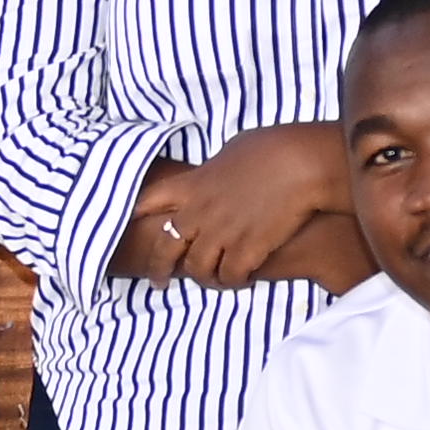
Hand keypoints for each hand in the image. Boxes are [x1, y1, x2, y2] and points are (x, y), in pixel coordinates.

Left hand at [130, 123, 355, 287]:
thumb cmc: (274, 148)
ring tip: (213, 280)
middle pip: (165, 247)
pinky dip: (233, 281)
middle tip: (160, 281)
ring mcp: (220, 233)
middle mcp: (199, 212)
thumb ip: (215, 170)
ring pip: (197, 269)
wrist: (302, 163)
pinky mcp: (245, 250)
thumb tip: (217, 172)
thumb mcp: (232, 151)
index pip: (150, 201)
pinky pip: (229, 277)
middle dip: (158, 268)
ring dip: (204, 277)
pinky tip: (242, 278)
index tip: (128, 226)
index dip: (134, 214)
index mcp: (192, 184)